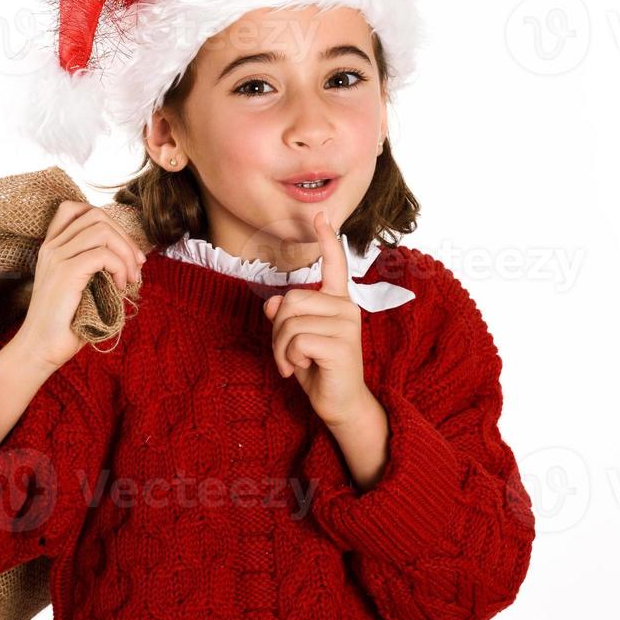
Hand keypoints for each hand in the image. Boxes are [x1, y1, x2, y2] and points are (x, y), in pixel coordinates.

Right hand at [12, 200, 144, 371]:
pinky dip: (119, 267)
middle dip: (124, 237)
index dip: (107, 222)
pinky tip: (120, 286)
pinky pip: (103, 255)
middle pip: (96, 215)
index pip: (76, 209)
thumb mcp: (80, 287)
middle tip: (137, 265)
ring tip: (130, 278)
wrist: (40, 349)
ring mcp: (56, 257)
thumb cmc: (63, 324)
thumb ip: (94, 267)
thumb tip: (132, 259)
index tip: (123, 250)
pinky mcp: (66, 273)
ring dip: (125, 252)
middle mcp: (51, 247)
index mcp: (51, 247)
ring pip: (102, 230)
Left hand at [263, 210, 374, 428]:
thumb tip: (272, 302)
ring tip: (293, 363)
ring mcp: (346, 324)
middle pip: (290, 300)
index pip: (335, 265)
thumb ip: (285, 317)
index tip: (320, 215)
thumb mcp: (295, 340)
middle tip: (287, 354)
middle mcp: (345, 308)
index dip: (327, 240)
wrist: (338, 403)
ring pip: (289, 321)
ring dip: (281, 348)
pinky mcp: (341, 344)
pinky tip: (300, 369)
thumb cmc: (317, 369)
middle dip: (277, 330)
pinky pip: (296, 340)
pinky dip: (288, 358)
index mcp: (337, 302)